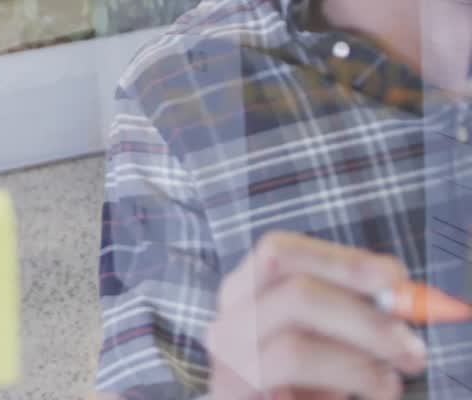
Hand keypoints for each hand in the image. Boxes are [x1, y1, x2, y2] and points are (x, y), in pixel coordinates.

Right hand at [206, 231, 426, 399]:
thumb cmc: (309, 386)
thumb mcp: (331, 341)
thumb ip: (354, 312)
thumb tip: (402, 296)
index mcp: (244, 294)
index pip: (279, 253)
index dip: (339, 260)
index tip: (395, 278)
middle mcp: (226, 322)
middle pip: (291, 294)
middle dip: (363, 316)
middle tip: (412, 343)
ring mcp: (227, 364)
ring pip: (294, 345)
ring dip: (359, 364)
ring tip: (397, 378)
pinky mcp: (234, 391)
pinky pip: (293, 372)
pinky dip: (349, 377)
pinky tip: (378, 390)